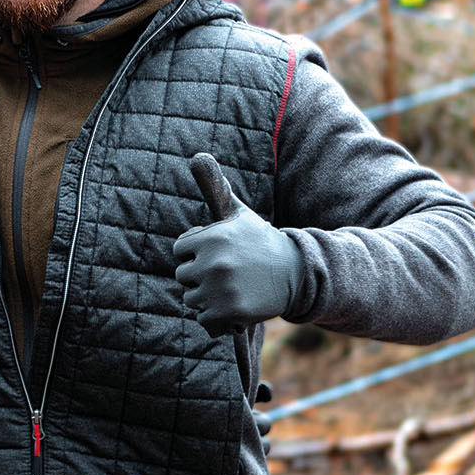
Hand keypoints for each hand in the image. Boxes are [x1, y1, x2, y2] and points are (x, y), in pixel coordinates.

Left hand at [171, 153, 301, 335]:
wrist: (295, 272)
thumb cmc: (259, 242)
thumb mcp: (238, 215)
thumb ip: (216, 188)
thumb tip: (196, 155)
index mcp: (211, 238)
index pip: (179, 251)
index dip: (195, 253)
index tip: (217, 253)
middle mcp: (214, 263)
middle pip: (182, 277)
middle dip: (200, 276)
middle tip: (227, 272)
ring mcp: (222, 289)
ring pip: (191, 299)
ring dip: (207, 298)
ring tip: (232, 287)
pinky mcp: (231, 313)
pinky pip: (204, 319)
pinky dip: (216, 317)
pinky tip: (235, 304)